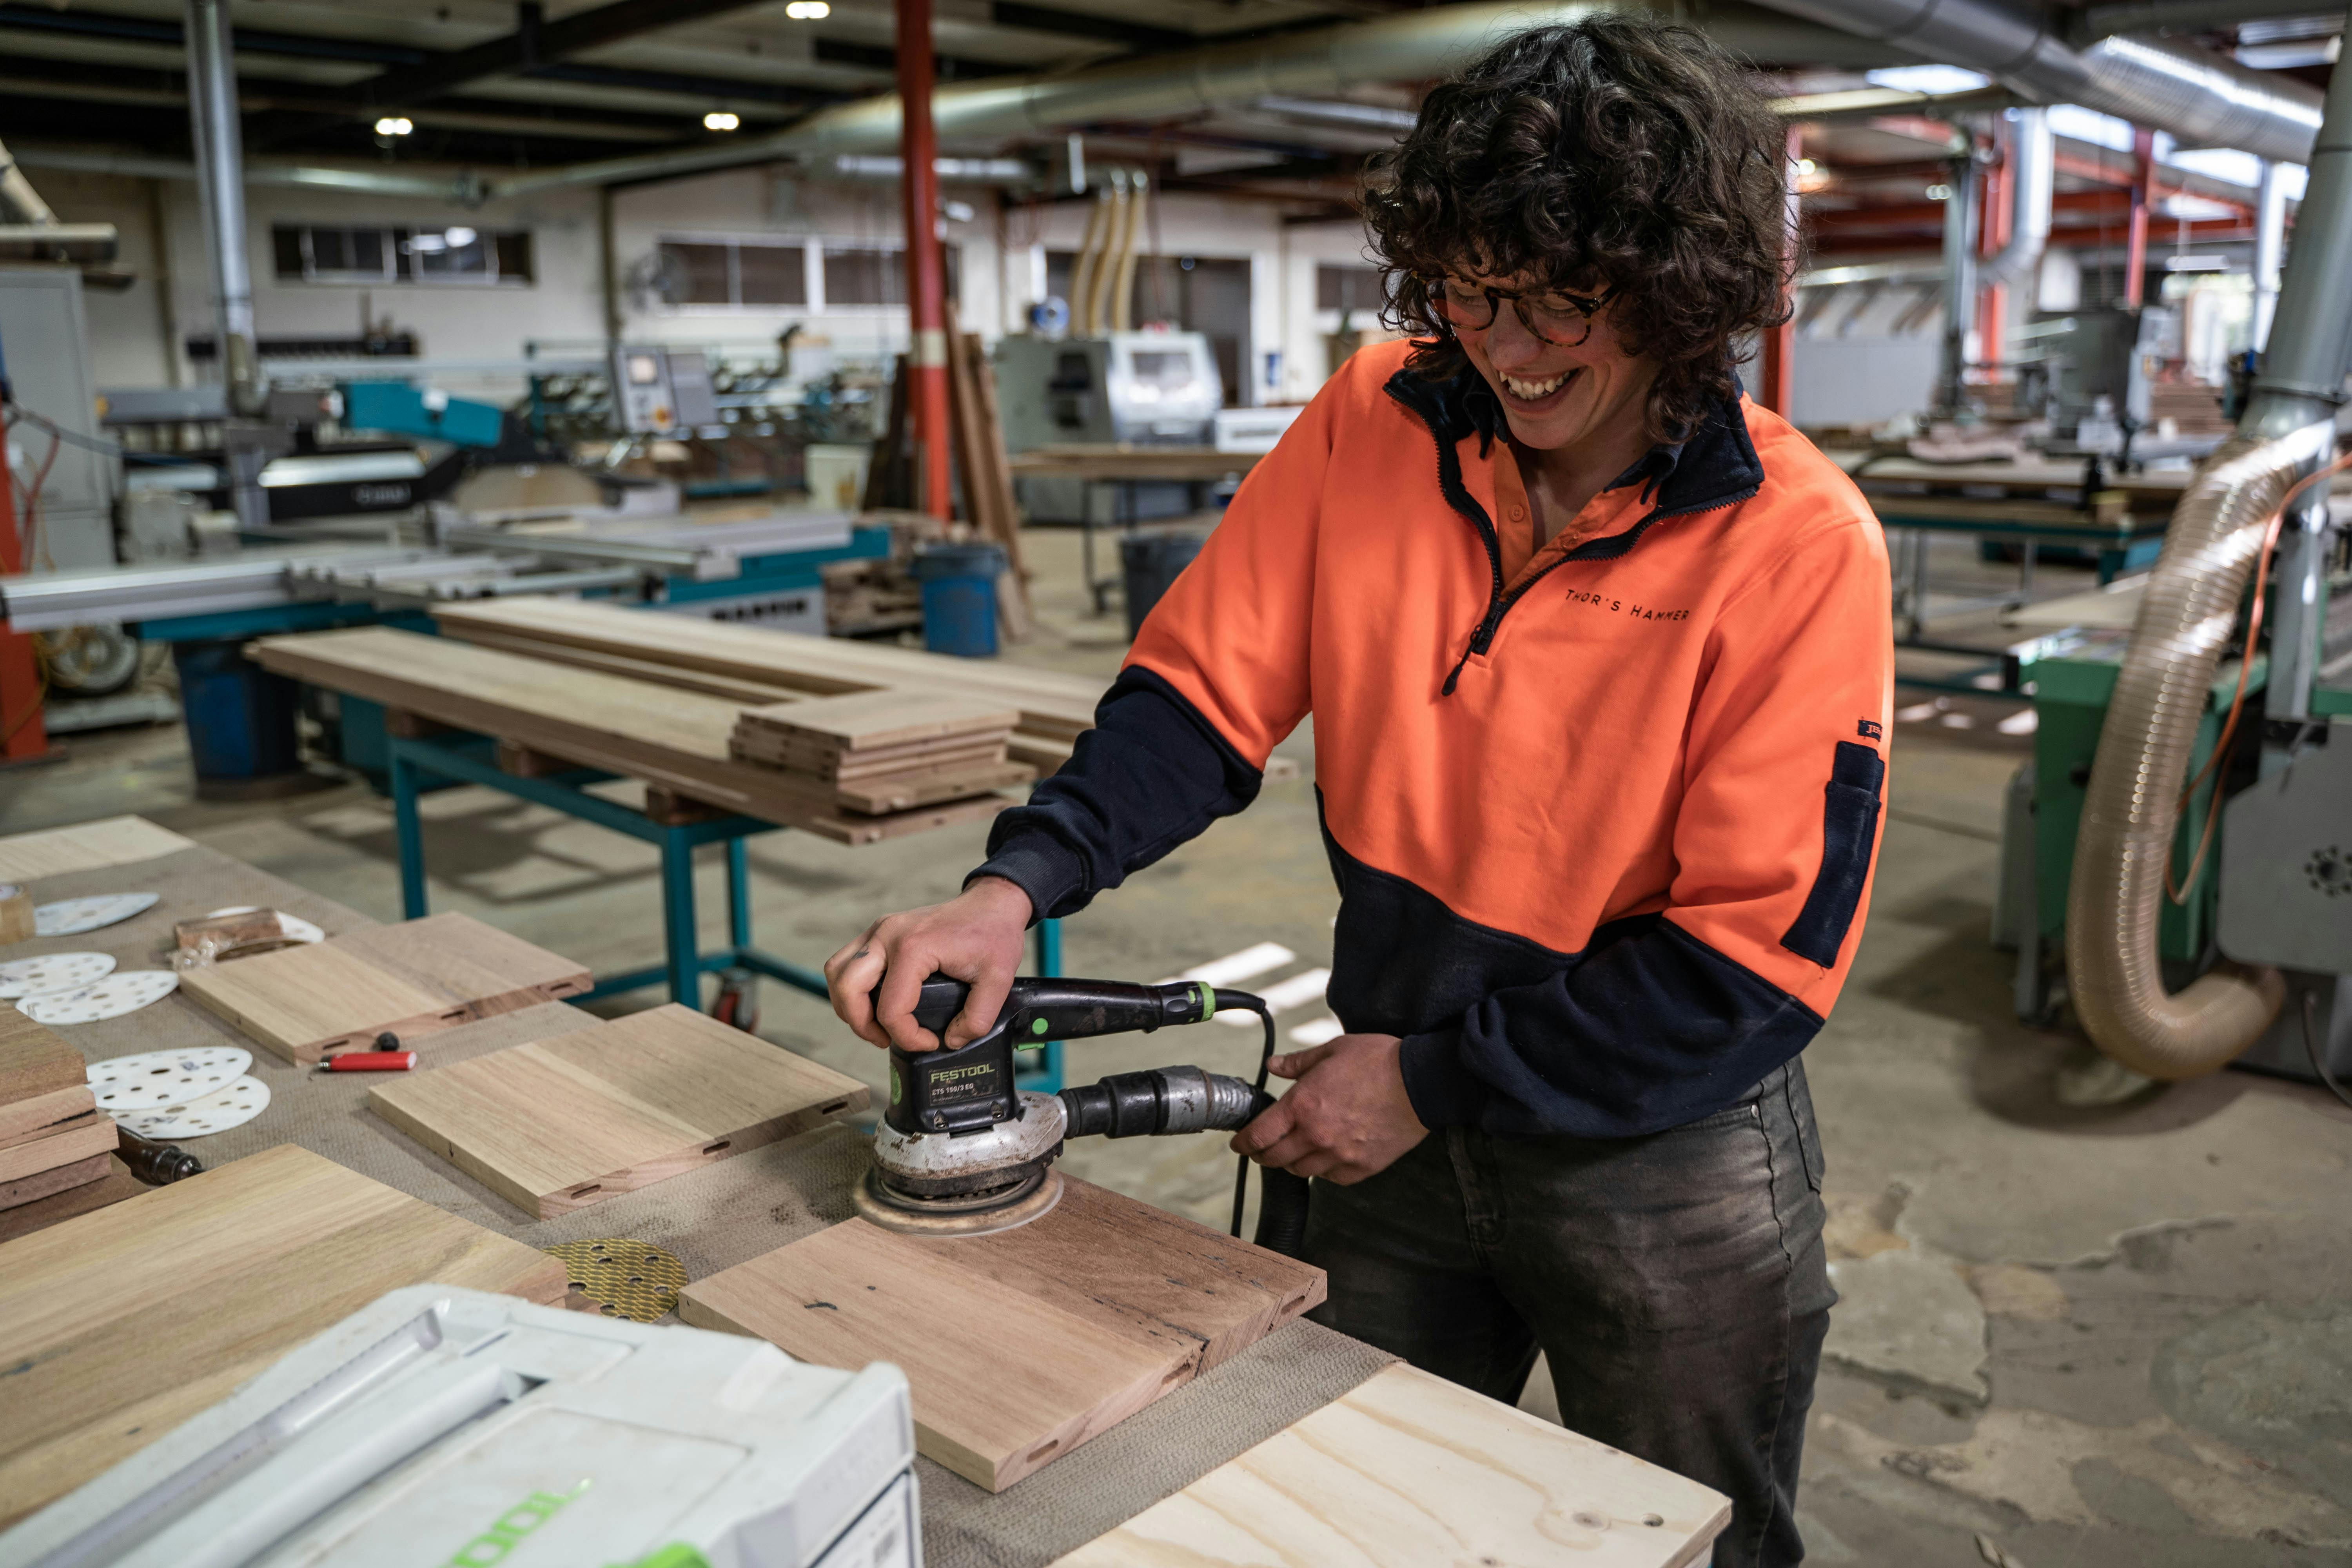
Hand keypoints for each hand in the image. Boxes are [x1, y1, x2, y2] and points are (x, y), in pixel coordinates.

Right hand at [824, 877, 1032, 1052]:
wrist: (992, 904)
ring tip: (876, 1025)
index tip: (932, 1042)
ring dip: (848, 1006)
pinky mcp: (878, 932)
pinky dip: (852, 988)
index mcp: (913, 947)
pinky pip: (847, 962)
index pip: (891, 1009)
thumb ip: (977, 1019)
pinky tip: (874, 1003)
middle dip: (862, 1025)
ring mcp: (879, 930)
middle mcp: (887, 935)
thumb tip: (951, 1041)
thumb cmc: (994, 935)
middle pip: (848, 989)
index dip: (907, 1037)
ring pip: (837, 973)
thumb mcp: (998, 981)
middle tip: (886, 1040)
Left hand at [1230, 1034, 1427, 1183]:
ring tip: (1293, 1152)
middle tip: (1260, 1150)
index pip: (1259, 1135)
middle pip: (1274, 1159)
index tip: (1238, 1144)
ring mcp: (1339, 1155)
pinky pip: (1331, 1179)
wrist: (1419, 1082)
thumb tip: (1273, 1065)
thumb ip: (1298, 1063)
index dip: (1243, 1143)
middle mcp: (1316, 1136)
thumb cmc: (1377, 1061)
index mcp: (1302, 1106)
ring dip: (1291, 1163)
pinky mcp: (1361, 1167)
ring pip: (1301, 1171)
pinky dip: (1322, 1171)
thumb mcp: (1332, 1051)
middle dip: (1262, 1155)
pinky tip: (1324, 1158)